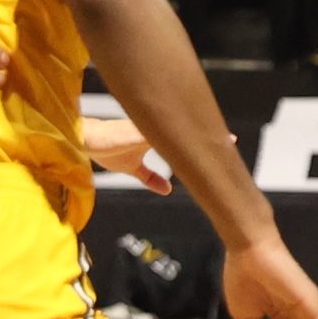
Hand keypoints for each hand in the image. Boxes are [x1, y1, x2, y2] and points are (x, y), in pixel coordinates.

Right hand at [81, 115, 214, 194]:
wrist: (87, 142)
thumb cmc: (108, 150)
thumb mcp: (132, 169)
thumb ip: (151, 178)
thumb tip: (167, 190)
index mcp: (155, 137)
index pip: (183, 137)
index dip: (201, 142)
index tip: (223, 143)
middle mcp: (153, 130)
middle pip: (185, 130)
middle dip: (207, 135)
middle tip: (230, 139)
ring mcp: (146, 129)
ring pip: (175, 128)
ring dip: (195, 132)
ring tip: (214, 136)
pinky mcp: (136, 131)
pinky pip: (157, 132)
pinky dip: (173, 134)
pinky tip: (187, 137)